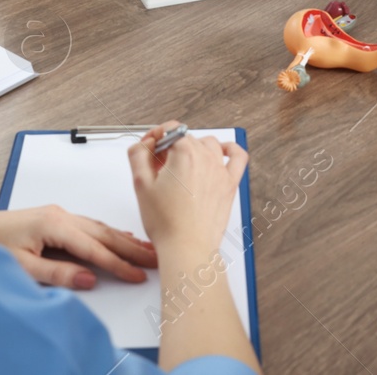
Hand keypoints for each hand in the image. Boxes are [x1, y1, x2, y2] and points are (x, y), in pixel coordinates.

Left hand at [0, 205, 155, 289]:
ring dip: (123, 239)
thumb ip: (57, 272)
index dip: (119, 264)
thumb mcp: (22, 266)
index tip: (137, 275)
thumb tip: (88, 278)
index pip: (95, 249)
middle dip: (131, 248)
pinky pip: (90, 225)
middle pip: (104, 234)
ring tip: (146, 249)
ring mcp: (59, 214)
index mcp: (54, 225)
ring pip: (99, 228)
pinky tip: (120, 237)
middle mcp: (60, 215)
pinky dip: (108, 233)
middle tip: (155, 259)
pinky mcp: (55, 217)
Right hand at [128, 120, 246, 255]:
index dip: (155, 137)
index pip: (169, 129)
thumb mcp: (140, 184)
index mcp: (183, 153)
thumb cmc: (167, 222)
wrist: (187, 247)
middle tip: (157, 168)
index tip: (149, 149)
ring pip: (207, 144)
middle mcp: (205, 157)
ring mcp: (220, 170)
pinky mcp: (230, 184)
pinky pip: (237, 156)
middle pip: (185, 138)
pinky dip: (230, 150)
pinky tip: (220, 153)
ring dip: (194, 149)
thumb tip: (144, 143)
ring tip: (181, 166)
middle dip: (169, 148)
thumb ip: (138, 155)